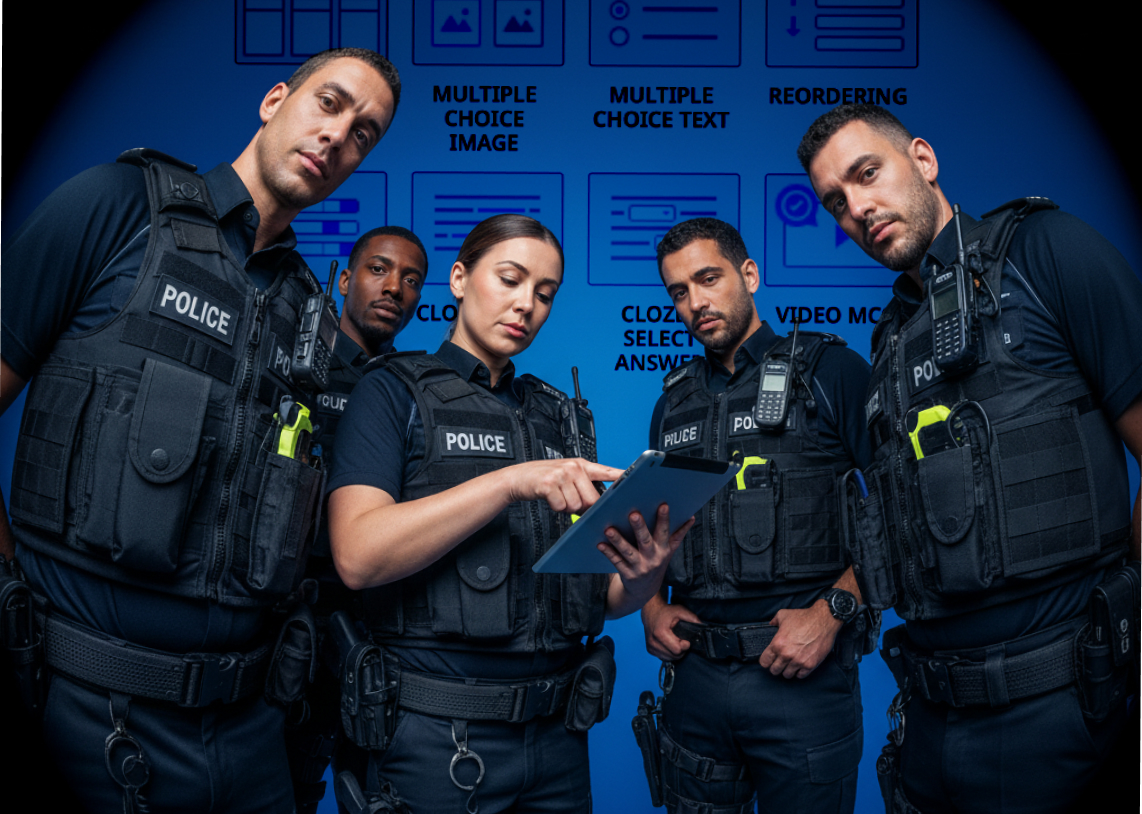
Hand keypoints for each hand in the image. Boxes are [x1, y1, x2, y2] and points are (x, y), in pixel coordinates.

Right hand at [503, 458, 623, 514]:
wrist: (518, 477)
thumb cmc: (545, 479)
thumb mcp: (567, 476)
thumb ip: (584, 485)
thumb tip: (597, 505)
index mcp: (582, 465)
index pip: (606, 471)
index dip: (622, 476)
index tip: (637, 479)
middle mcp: (573, 467)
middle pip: (592, 498)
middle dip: (583, 506)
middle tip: (570, 499)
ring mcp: (561, 474)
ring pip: (576, 505)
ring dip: (566, 507)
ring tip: (558, 496)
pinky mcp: (549, 484)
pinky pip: (561, 506)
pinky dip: (555, 507)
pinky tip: (550, 498)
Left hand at [600, 504, 693, 617]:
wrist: (644, 591)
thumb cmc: (656, 562)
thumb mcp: (669, 550)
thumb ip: (678, 534)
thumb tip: (692, 517)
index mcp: (664, 549)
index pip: (665, 532)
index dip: (665, 519)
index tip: (663, 505)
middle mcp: (653, 558)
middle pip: (646, 540)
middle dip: (640, 527)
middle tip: (633, 514)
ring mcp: (640, 567)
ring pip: (628, 552)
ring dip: (618, 540)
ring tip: (609, 529)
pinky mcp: (628, 574)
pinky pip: (616, 562)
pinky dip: (608, 553)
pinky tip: (600, 543)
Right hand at [641, 594, 700, 660]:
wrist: (651, 611)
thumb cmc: (665, 612)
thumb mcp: (680, 610)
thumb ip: (693, 618)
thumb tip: (702, 627)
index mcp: (660, 633)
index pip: (677, 650)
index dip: (685, 645)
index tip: (685, 639)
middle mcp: (653, 642)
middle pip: (674, 656)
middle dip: (681, 649)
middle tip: (681, 639)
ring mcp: (651, 647)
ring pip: (670, 658)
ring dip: (675, 652)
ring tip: (675, 641)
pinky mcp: (650, 650)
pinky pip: (664, 658)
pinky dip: (669, 653)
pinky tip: (670, 644)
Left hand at [757, 601, 841, 678]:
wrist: (823, 621)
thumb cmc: (803, 617)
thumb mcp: (783, 614)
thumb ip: (774, 621)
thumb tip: (771, 624)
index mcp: (777, 644)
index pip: (764, 662)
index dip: (766, 661)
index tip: (769, 660)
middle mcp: (786, 655)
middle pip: (774, 670)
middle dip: (776, 667)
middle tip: (780, 663)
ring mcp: (798, 661)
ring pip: (787, 675)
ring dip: (787, 670)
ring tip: (790, 665)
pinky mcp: (810, 665)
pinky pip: (800, 676)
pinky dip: (799, 672)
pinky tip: (799, 666)